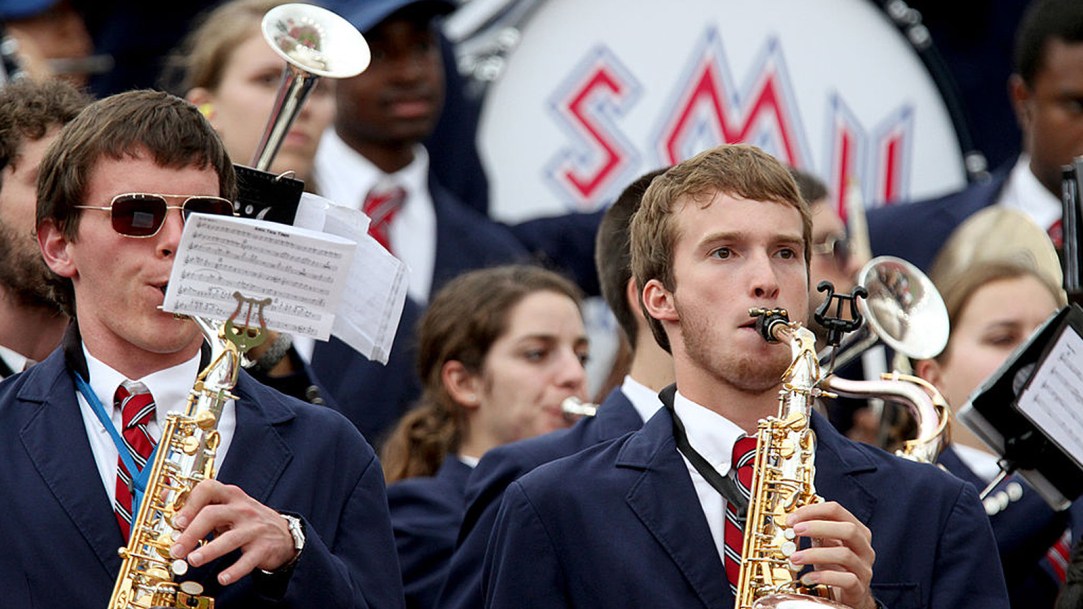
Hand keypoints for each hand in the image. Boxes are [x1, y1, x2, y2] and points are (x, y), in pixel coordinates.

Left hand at [169, 479, 297, 584]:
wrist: (284, 534)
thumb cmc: (249, 520)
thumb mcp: (230, 507)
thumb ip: (203, 506)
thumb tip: (168, 504)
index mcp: (231, 496)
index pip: (208, 489)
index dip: (190, 504)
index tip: (177, 522)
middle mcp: (242, 510)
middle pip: (212, 515)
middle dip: (190, 533)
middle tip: (176, 549)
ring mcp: (253, 528)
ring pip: (229, 538)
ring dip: (208, 551)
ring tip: (193, 561)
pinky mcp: (263, 548)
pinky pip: (247, 560)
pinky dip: (234, 571)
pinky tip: (223, 579)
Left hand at [786, 501, 876, 608]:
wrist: (848, 596)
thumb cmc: (834, 566)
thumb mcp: (825, 545)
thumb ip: (815, 531)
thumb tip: (793, 519)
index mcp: (857, 531)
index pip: (836, 510)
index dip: (812, 510)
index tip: (792, 518)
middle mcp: (864, 548)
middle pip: (848, 530)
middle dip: (818, 527)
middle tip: (795, 530)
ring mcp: (864, 569)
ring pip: (845, 555)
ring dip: (815, 554)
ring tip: (794, 557)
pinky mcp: (859, 588)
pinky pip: (846, 580)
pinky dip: (824, 577)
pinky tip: (808, 577)